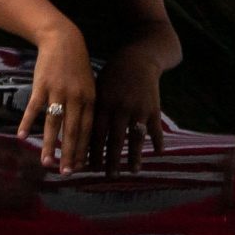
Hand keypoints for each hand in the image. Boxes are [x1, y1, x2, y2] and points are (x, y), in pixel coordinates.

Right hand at [17, 19, 95, 174]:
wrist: (62, 39)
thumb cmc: (76, 65)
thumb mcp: (88, 85)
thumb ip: (86, 107)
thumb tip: (83, 132)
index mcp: (89, 98)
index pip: (87, 129)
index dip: (83, 149)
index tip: (80, 167)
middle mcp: (76, 96)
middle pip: (72, 130)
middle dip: (69, 154)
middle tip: (65, 173)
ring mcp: (58, 91)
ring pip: (54, 123)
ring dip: (50, 144)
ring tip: (46, 162)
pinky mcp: (42, 85)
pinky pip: (34, 108)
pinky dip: (28, 122)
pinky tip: (23, 137)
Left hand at [94, 43, 167, 171]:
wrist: (138, 57)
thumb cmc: (113, 75)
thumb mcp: (98, 88)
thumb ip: (92, 110)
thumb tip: (76, 133)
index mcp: (105, 103)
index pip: (96, 133)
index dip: (92, 152)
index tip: (88, 168)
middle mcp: (122, 107)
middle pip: (115, 139)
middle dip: (111, 160)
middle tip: (108, 177)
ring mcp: (139, 108)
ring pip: (136, 137)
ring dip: (134, 156)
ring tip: (132, 172)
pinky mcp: (154, 107)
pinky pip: (156, 127)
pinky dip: (158, 140)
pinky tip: (158, 153)